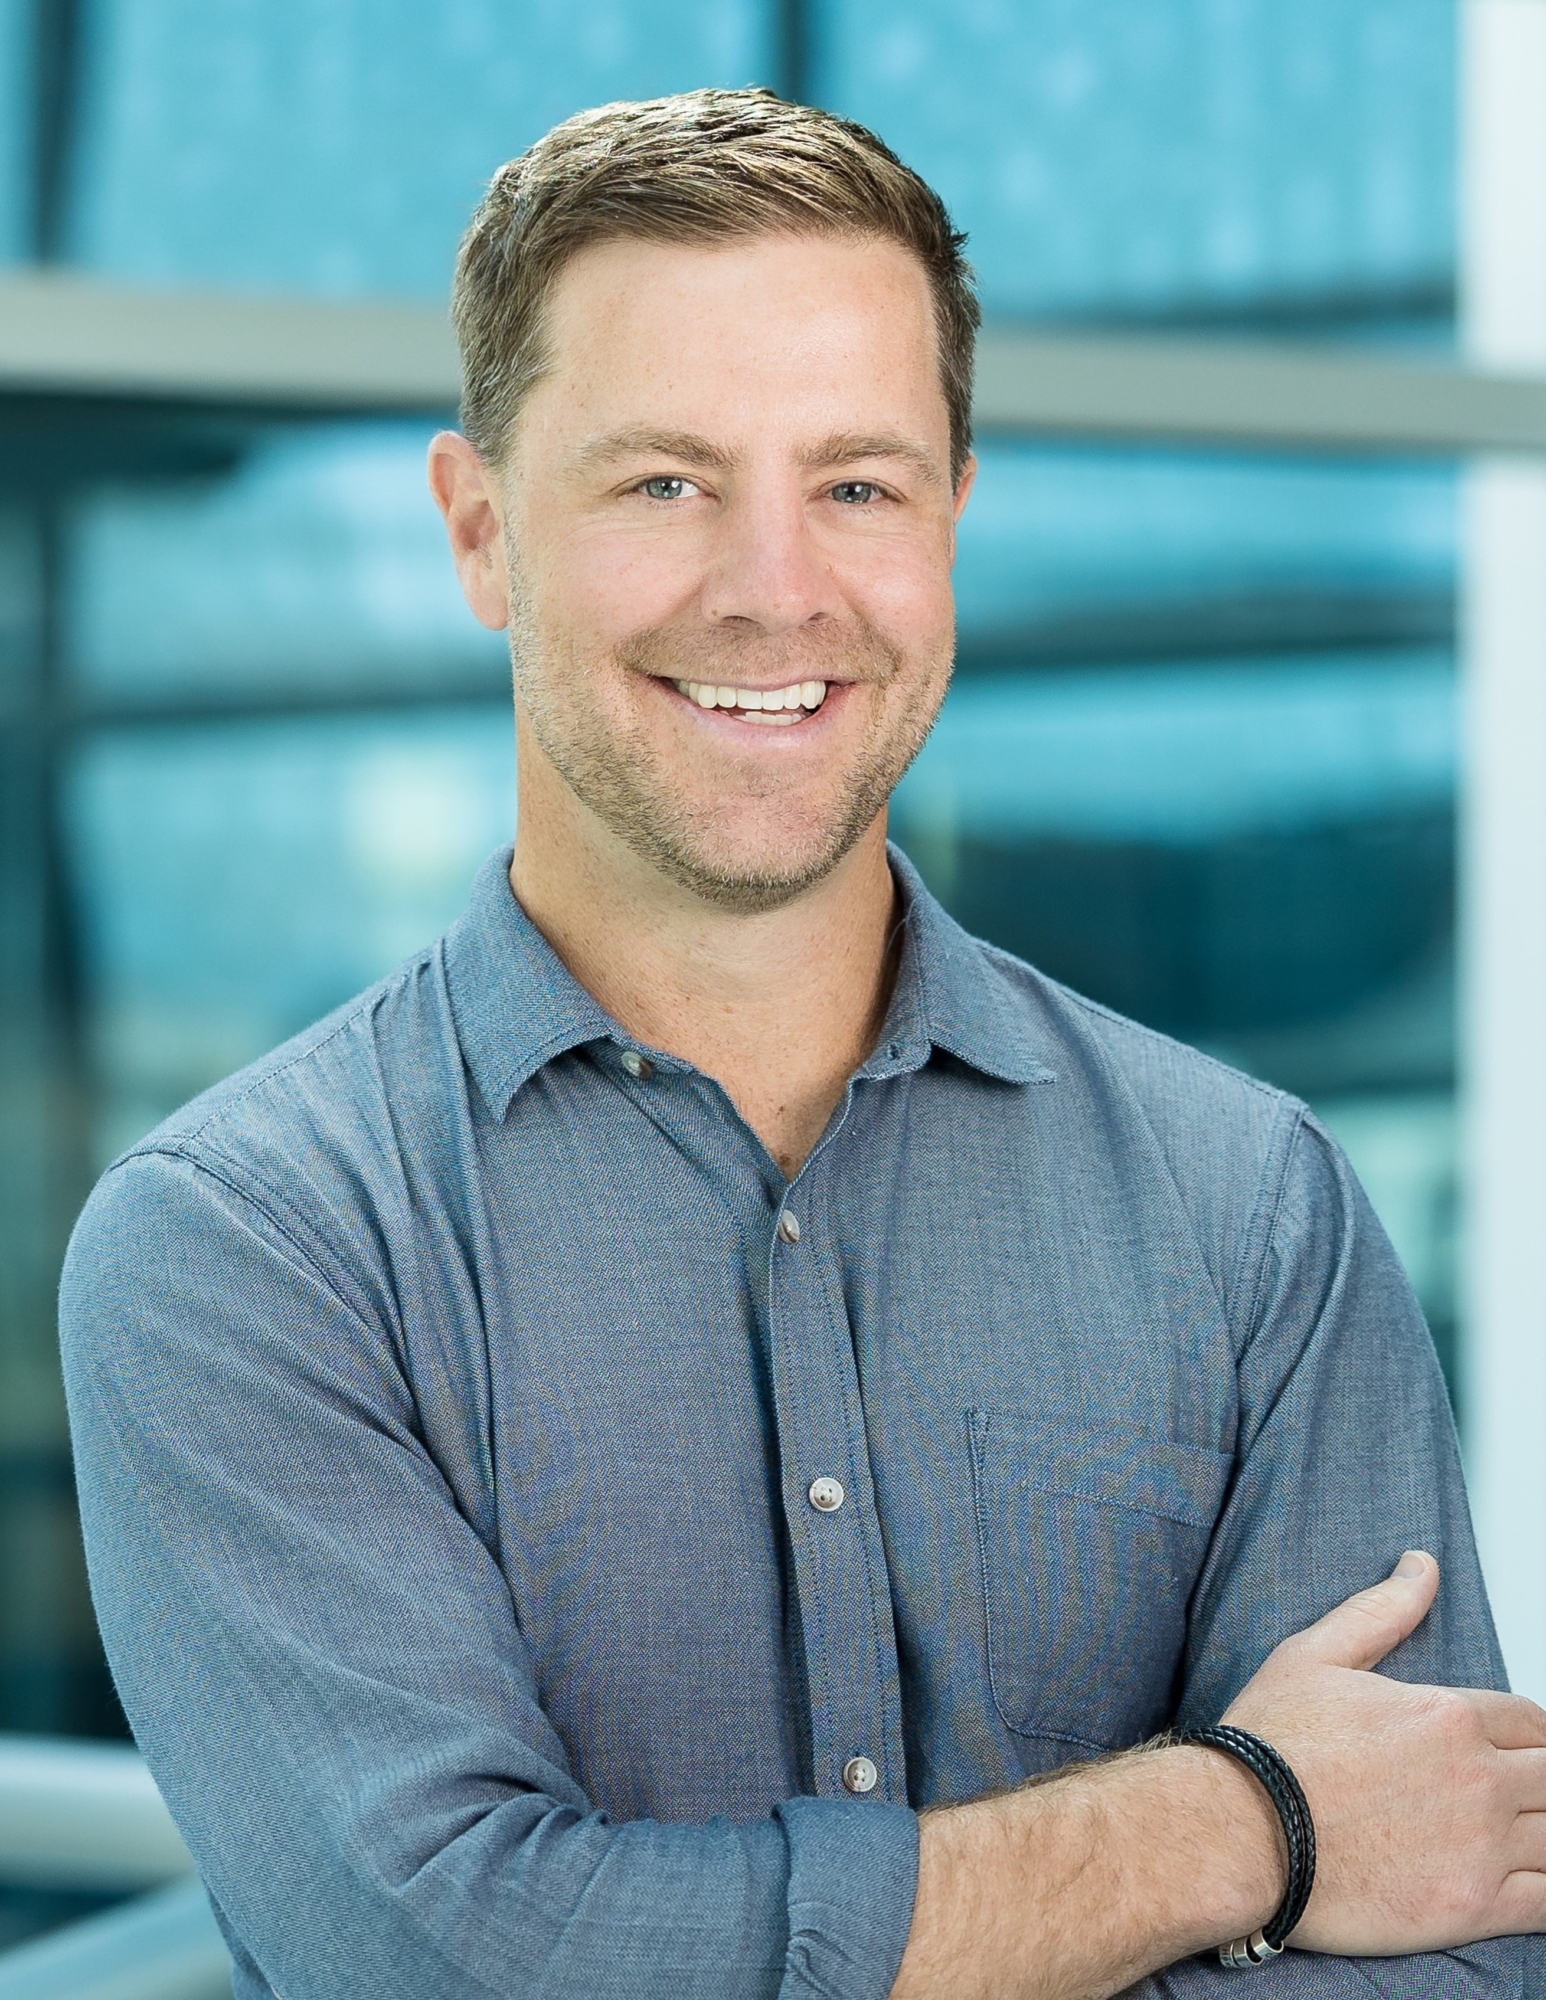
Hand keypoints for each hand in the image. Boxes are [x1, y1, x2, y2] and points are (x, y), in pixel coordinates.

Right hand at [1222, 1550, 1545, 1951]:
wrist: (1239, 1831)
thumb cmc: (1269, 1745)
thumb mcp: (1315, 1654)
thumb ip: (1382, 1610)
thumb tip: (1421, 1566)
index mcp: (1449, 1715)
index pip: (1531, 1721)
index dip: (1530, 1736)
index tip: (1517, 1752)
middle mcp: (1478, 1777)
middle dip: (1541, 1780)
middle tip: (1517, 1794)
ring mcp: (1481, 1846)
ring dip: (1543, 1831)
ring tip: (1521, 1835)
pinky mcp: (1472, 1907)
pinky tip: (1528, 1886)